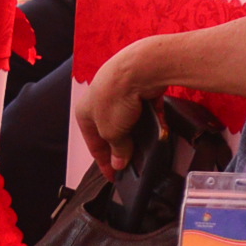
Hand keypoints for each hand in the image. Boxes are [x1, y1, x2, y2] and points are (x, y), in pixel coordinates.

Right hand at [77, 34, 183, 173]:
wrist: (140, 68)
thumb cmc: (115, 97)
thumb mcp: (111, 132)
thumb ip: (117, 148)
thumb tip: (119, 162)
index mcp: (85, 112)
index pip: (94, 144)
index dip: (104, 162)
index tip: (114, 177)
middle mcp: (101, 100)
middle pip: (112, 131)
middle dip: (123, 148)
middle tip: (134, 164)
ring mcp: (122, 93)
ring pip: (132, 121)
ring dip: (140, 135)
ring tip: (149, 150)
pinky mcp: (141, 88)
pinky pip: (148, 109)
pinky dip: (153, 120)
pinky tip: (160, 130)